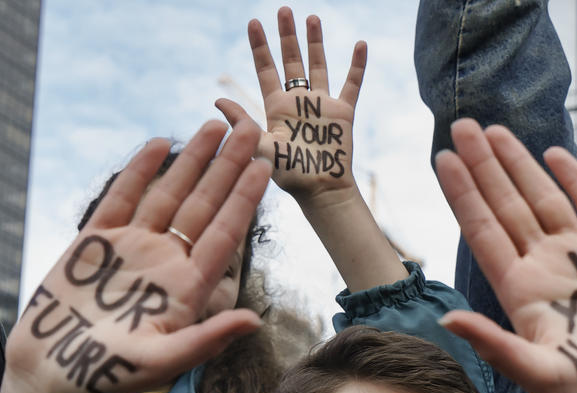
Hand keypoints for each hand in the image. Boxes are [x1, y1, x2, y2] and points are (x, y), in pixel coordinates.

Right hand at [6, 119, 269, 392]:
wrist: (51, 374)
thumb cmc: (109, 377)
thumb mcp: (161, 362)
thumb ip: (206, 340)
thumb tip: (253, 323)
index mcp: (186, 288)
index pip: (224, 235)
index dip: (244, 200)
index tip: (264, 167)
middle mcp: (165, 263)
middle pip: (204, 205)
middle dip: (227, 167)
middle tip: (251, 128)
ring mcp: (132, 249)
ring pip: (168, 195)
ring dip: (191, 160)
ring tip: (214, 125)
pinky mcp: (96, 242)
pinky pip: (123, 198)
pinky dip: (140, 171)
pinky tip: (161, 143)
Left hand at [216, 7, 364, 201]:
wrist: (320, 190)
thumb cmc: (289, 175)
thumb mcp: (261, 147)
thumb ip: (242, 123)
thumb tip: (216, 102)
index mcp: (276, 107)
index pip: (265, 69)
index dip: (259, 46)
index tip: (254, 22)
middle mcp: (298, 101)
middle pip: (291, 61)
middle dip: (287, 36)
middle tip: (283, 9)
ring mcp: (321, 104)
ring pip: (318, 65)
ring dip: (315, 42)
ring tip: (311, 18)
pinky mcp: (342, 112)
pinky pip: (351, 84)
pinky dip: (356, 65)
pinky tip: (360, 45)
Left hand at [435, 119, 576, 392]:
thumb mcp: (540, 375)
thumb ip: (495, 345)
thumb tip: (446, 320)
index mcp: (521, 292)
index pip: (484, 232)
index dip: (464, 195)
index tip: (442, 158)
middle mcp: (546, 268)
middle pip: (507, 206)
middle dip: (485, 165)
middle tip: (460, 124)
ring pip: (544, 199)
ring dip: (519, 164)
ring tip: (493, 130)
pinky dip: (575, 179)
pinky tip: (553, 154)